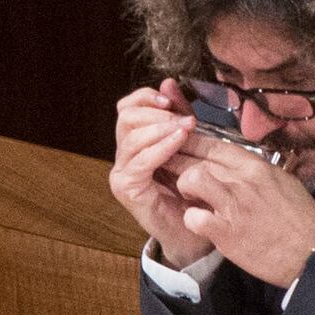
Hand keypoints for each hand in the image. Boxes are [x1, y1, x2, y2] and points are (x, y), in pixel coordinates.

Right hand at [109, 84, 217, 268]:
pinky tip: (178, 141)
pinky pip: (140, 162)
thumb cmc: (192, 191)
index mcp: (135, 142)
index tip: (170, 98)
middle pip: (125, 116)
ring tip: (186, 127)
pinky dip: (160, 147)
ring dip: (160, 127)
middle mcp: (124, 155)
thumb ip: (178, 116)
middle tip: (182, 117)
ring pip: (130, 136)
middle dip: (155, 111)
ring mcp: (122, 172)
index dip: (146, 97)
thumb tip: (169, 82)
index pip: (127, 106)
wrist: (192, 232)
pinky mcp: (127, 189)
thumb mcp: (189, 146)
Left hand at [156, 129, 314, 288]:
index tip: (178, 143)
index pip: (215, 144)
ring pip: (192, 178)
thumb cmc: (301, 219)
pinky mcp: (226, 232)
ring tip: (190, 198)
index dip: (191, 141)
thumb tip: (241, 163)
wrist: (312, 253)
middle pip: (199, 158)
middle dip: (178, 161)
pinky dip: (191, 220)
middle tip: (167, 167)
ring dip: (184, 187)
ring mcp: (234, 205)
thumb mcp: (284, 182)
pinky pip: (193, 217)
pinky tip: (199, 224)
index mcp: (256, 166)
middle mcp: (243, 180)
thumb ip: (258, 171)